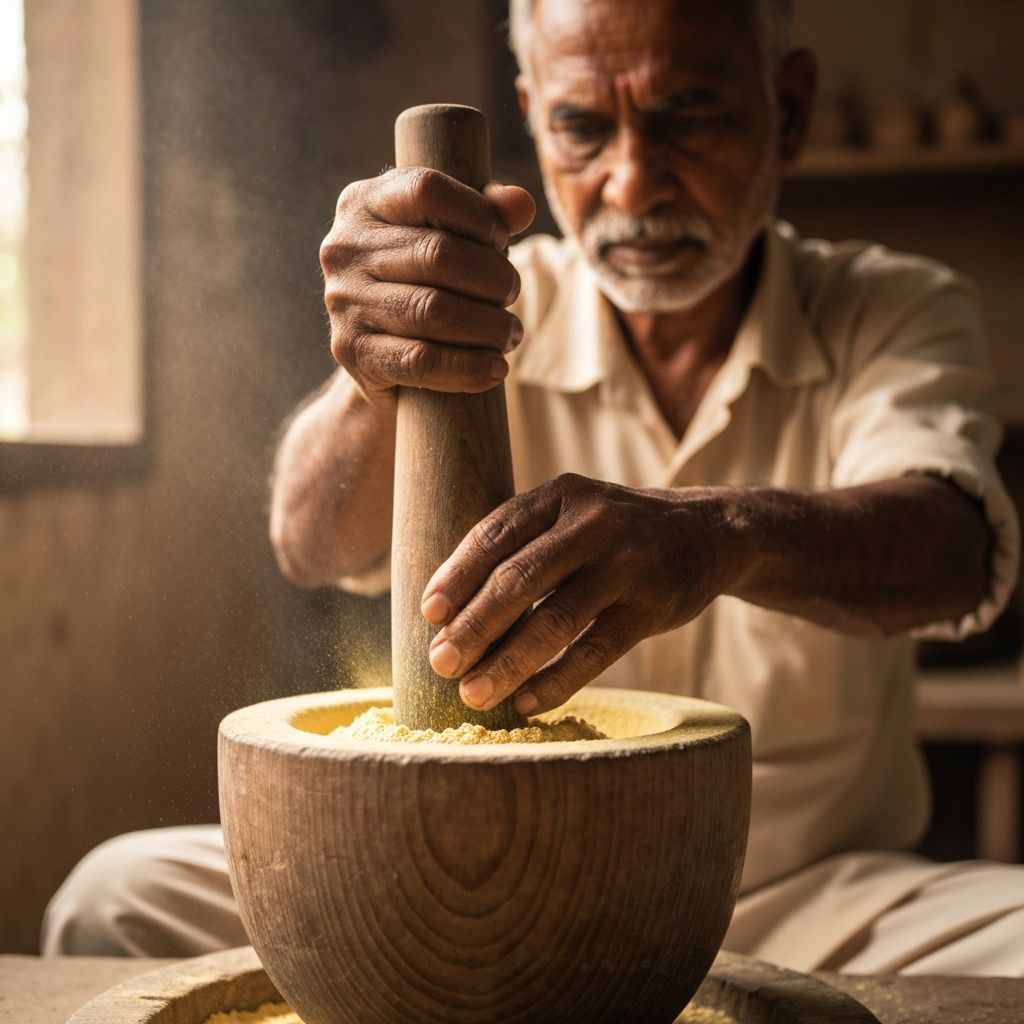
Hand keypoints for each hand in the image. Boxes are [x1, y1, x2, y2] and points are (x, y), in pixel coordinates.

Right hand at [320, 170, 534, 407]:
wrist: (378, 354)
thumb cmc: (424, 281)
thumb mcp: (450, 237)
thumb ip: (488, 214)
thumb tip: (521, 205)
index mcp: (363, 203)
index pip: (427, 190)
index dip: (479, 215)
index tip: (501, 242)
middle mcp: (344, 248)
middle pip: (438, 254)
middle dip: (492, 277)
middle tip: (512, 294)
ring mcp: (343, 302)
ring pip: (433, 310)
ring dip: (489, 327)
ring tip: (510, 334)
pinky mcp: (352, 352)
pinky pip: (421, 360)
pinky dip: (468, 368)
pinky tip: (495, 369)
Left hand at [419, 474, 736, 715]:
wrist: (707, 533)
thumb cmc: (615, 534)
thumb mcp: (573, 514)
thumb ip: (523, 544)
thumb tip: (450, 612)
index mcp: (560, 495)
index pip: (495, 533)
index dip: (457, 575)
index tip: (429, 614)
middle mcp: (591, 523)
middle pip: (519, 579)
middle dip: (474, 626)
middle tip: (441, 664)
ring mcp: (626, 564)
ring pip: (556, 619)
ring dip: (509, 662)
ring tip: (474, 695)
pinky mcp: (652, 606)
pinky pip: (595, 651)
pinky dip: (557, 680)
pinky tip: (527, 703)